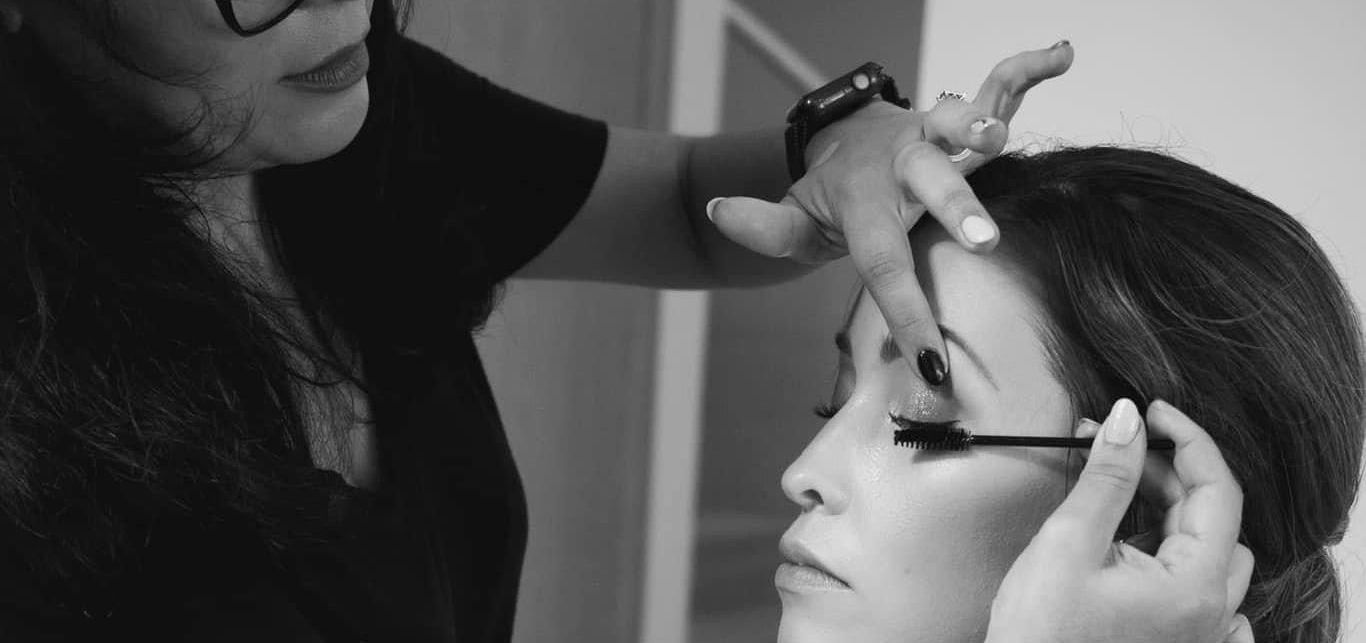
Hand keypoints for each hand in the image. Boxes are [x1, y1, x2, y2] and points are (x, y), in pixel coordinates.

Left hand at [706, 42, 1072, 383]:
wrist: (850, 143)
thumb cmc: (834, 199)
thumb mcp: (795, 222)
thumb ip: (762, 226)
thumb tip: (715, 211)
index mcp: (863, 200)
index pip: (882, 263)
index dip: (907, 313)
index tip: (932, 362)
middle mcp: (902, 164)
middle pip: (927, 182)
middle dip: (955, 206)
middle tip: (982, 239)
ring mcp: (932, 135)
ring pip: (957, 123)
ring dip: (980, 124)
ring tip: (997, 130)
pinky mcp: (959, 118)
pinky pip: (997, 83)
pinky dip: (1027, 68)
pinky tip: (1060, 54)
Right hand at [984, 399, 1255, 642]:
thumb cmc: (1040, 635)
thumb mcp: (1069, 542)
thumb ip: (1107, 477)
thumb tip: (1127, 420)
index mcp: (1195, 587)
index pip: (1218, 490)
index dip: (1187, 439)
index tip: (1152, 412)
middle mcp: (1210, 613)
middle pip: (1214, 519)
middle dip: (1169, 473)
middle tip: (1118, 447)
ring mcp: (1197, 633)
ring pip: (1208, 552)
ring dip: (1171, 512)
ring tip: (1119, 490)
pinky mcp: (1175, 640)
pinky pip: (1199, 588)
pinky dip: (1173, 553)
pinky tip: (1137, 544)